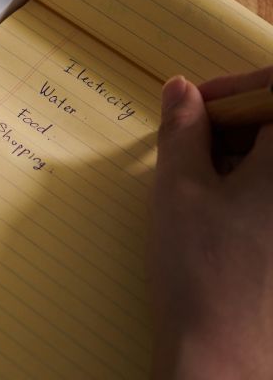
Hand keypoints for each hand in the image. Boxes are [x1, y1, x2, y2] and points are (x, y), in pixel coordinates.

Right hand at [149, 67, 272, 378]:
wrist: (228, 355)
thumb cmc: (202, 271)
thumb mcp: (178, 188)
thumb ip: (182, 128)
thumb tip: (183, 92)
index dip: (240, 87)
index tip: (201, 102)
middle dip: (241, 122)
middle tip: (194, 140)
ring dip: (251, 156)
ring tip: (204, 182)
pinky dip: (261, 190)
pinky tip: (226, 214)